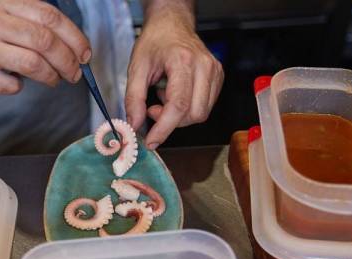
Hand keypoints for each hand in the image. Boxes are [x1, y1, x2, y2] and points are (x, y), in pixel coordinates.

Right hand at [0, 0, 90, 93]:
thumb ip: (31, 21)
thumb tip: (73, 47)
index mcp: (0, 1)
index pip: (49, 16)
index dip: (74, 37)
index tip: (85, 54)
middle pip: (44, 41)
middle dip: (67, 61)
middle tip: (74, 73)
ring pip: (32, 64)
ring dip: (50, 76)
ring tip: (53, 80)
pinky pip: (10, 85)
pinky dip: (19, 86)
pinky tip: (14, 81)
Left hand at [125, 5, 223, 148]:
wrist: (171, 24)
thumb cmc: (155, 41)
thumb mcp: (136, 67)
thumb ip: (133, 98)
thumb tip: (135, 124)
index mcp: (183, 61)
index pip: (178, 105)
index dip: (164, 128)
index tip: (151, 141)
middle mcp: (204, 66)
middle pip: (193, 114)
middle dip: (171, 121)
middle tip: (153, 108)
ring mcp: (214, 72)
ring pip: (201, 114)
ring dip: (179, 116)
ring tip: (164, 97)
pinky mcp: (218, 78)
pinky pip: (205, 107)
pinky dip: (187, 109)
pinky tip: (175, 94)